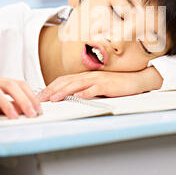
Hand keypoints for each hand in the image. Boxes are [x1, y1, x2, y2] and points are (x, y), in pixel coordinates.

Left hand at [38, 67, 162, 101]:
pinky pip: (95, 89)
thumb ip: (84, 89)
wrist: (134, 80)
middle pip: (67, 82)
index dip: (51, 87)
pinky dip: (87, 93)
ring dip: (65, 92)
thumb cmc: (115, 84)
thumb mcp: (96, 86)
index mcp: (85, 76)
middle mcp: (89, 76)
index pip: (64, 80)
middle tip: (42, 98)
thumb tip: (69, 97)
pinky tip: (80, 97)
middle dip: (52, 90)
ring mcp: (97, 80)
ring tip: (55, 98)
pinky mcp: (107, 85)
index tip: (41, 95)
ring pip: (77, 85)